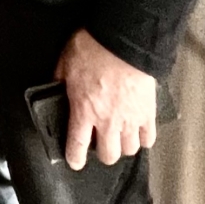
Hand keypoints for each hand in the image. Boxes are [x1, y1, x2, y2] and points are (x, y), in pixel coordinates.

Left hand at [53, 29, 155, 169]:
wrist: (125, 41)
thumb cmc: (93, 49)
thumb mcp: (65, 64)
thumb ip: (59, 82)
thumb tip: (55, 88)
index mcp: (84, 111)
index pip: (77, 145)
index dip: (75, 158)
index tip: (75, 162)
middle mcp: (108, 121)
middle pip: (109, 155)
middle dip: (102, 153)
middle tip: (100, 143)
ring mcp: (131, 119)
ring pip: (130, 150)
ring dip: (123, 146)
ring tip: (119, 137)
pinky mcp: (149, 112)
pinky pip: (149, 138)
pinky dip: (143, 139)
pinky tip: (138, 133)